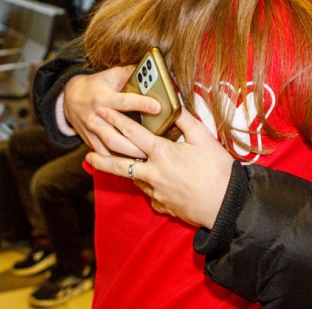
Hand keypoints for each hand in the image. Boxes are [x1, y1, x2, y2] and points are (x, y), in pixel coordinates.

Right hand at [63, 66, 158, 156]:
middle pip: (116, 134)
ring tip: (145, 158)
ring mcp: (92, 131)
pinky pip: (104, 154)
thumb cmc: (95, 85)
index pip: (123, 101)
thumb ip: (130, 72)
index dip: (141, 103)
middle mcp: (96, 116)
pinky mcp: (91, 141)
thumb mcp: (110, 75)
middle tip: (154, 145)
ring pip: (110, 147)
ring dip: (127, 154)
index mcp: (103, 98)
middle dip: (135, 142)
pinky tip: (130, 164)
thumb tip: (151, 68)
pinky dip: (116, 161)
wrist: (70, 98)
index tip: (157, 106)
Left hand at [86, 108, 234, 228]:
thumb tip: (175, 105)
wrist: (225, 203)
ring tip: (113, 166)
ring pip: (132, 179)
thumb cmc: (217, 169)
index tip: (102, 111)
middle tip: (87, 154)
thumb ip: (186, 120)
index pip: (132, 133)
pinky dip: (144, 185)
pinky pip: (147, 193)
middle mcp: (153, 172)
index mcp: (162, 152)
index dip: (116, 120)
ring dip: (122, 171)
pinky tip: (145, 181)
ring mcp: (156, 191)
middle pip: (119, 164)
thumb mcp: (203, 138)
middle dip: (101, 157)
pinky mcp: (161, 205)